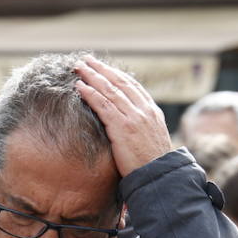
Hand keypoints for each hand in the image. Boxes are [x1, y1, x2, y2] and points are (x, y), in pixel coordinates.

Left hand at [74, 57, 172, 177]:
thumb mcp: (151, 139)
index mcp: (152, 111)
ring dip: (92, 76)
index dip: (115, 74)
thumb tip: (129, 123)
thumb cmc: (152, 164)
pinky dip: (90, 93)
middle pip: (119, 82)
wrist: (159, 177)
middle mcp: (143, 110)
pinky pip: (103, 105)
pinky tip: (79, 86)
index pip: (131, 85)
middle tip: (86, 60)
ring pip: (109, 90)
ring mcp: (133, 117)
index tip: (103, 67)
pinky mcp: (122, 127)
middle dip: (101, 69)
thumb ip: (142, 126)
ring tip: (78, 67)